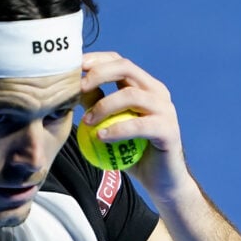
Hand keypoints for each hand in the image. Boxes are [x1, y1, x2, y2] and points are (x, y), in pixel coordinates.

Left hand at [80, 52, 193, 201]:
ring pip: (131, 95)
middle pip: (126, 68)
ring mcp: (166, 109)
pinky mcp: (168, 130)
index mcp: (144, 86)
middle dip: (98, 73)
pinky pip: (140, 125)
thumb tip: (72, 89)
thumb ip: (95, 105)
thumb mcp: (108, 126)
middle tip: (78, 88)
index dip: (97, 60)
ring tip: (87, 121)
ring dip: (104, 105)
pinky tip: (101, 137)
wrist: (161, 181)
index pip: (119, 62)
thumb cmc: (133, 153)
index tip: (75, 67)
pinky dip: (117, 129)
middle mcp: (157, 92)